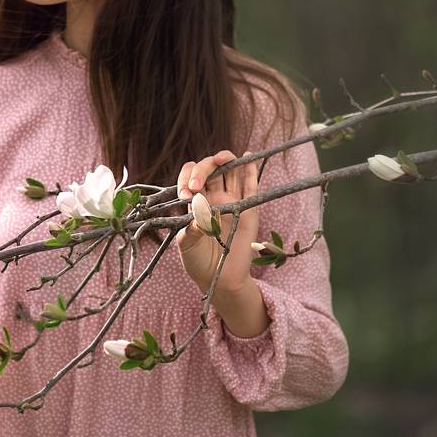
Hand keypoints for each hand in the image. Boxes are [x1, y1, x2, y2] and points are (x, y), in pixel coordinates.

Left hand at [174, 149, 258, 297]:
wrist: (220, 280)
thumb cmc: (198, 261)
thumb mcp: (186, 244)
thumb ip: (190, 228)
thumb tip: (199, 214)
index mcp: (195, 202)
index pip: (190, 177)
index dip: (186, 178)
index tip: (185, 195)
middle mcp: (213, 197)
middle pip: (210, 169)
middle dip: (203, 169)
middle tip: (195, 186)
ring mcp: (232, 201)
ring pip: (230, 172)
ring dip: (226, 159)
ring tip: (222, 158)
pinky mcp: (248, 210)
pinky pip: (251, 186)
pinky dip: (251, 170)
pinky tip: (248, 157)